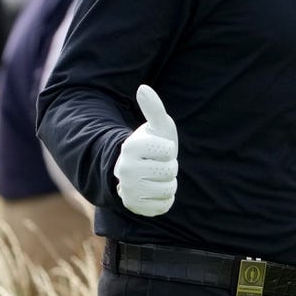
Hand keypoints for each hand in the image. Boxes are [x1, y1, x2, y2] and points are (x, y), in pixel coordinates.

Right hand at [113, 84, 177, 216]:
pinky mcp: (135, 207)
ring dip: (169, 183)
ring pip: (168, 189)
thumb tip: (143, 88)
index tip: (158, 148)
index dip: (169, 149)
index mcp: (131, 147)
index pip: (169, 151)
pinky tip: (154, 190)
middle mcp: (125, 170)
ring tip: (156, 176)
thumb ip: (153, 108)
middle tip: (157, 164)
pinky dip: (165, 198)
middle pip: (170, 171)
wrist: (139, 169)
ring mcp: (128, 191)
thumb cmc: (153, 144)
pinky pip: (165, 205)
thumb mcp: (157, 126)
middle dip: (170, 167)